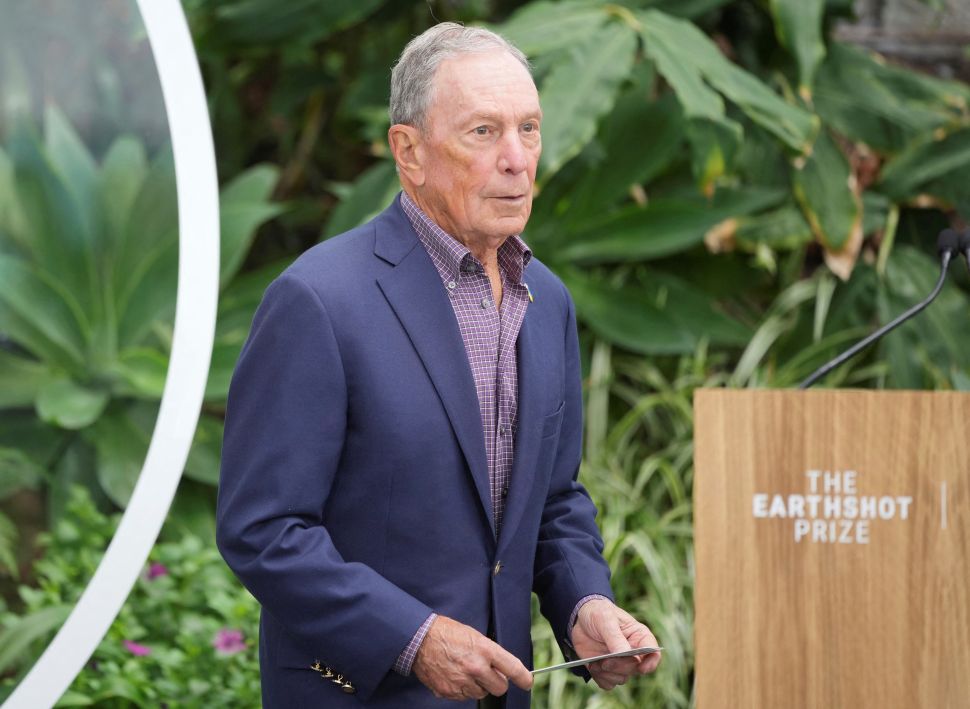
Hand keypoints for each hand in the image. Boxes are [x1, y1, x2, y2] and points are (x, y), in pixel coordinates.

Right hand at [412, 615, 533, 700]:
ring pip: (481, 693)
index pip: (513, 668)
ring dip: (478, 685)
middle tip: (489, 673)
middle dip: (497, 682)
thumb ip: (489, 653)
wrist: (420, 639)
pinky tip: (455, 675)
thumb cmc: (447, 633)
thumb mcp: (474, 635)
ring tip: (465, 670)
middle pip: (500, 688)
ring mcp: (462, 681)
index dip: (523, 678)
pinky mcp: (449, 691)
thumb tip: (501, 669)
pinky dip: (462, 689)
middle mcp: (475, 667)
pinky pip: (464, 696)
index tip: (527, 682)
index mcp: (484, 649)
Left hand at [571, 599, 661, 689]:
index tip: (641, 668)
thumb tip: (625, 654)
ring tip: (595, 663)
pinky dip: (600, 678)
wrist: (580, 619)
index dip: (651, 663)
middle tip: (606, 662)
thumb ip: (615, 637)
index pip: (653, 652)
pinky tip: (593, 667)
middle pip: (635, 669)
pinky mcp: (607, 670)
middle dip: (620, 667)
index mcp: (639, 636)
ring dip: (608, 674)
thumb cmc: (598, 613)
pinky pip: (608, 683)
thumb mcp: (605, 619)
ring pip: (622, 678)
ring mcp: (620, 663)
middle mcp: (633, 652)